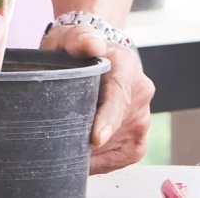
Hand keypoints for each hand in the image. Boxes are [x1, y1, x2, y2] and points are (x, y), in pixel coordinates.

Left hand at [41, 23, 153, 172]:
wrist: (93, 57)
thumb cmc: (77, 49)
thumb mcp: (70, 37)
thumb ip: (78, 38)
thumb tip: (90, 44)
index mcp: (125, 65)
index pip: (119, 95)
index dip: (107, 119)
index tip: (96, 139)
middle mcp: (140, 92)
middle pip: (117, 125)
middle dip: (88, 141)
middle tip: (57, 149)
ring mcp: (142, 117)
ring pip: (119, 145)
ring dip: (93, 153)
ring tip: (66, 152)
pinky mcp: (139, 137)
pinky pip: (124, 156)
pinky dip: (102, 162)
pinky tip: (83, 159)